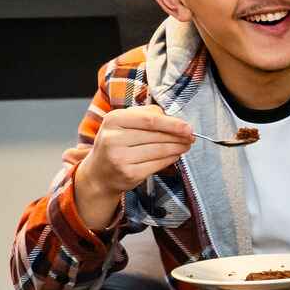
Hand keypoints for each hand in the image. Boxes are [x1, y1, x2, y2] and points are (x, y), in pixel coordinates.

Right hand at [73, 103, 194, 201]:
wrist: (98, 173)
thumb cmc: (116, 144)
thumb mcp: (122, 123)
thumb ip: (146, 115)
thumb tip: (174, 119)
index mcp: (113, 120)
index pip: (150, 119)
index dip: (173, 124)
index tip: (188, 127)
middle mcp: (113, 138)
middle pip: (157, 135)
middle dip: (179, 136)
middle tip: (191, 137)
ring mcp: (120, 158)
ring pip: (160, 150)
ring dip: (178, 147)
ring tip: (185, 145)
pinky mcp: (128, 174)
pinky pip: (158, 164)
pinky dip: (170, 159)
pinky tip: (175, 155)